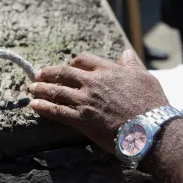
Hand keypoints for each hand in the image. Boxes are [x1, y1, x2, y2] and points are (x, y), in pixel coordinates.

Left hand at [28, 49, 167, 153]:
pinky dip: (43, 108)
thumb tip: (125, 53)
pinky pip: (57, 111)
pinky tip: (33, 106)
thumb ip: (131, 64)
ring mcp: (85, 101)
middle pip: (64, 73)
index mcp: (107, 70)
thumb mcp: (144, 77)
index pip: (83, 60)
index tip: (68, 66)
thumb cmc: (151, 103)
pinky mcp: (81, 120)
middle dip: (48, 73)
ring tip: (31, 88)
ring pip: (57, 91)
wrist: (151, 129)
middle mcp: (92, 83)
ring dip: (41, 89)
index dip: (73, 62)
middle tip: (38, 75)